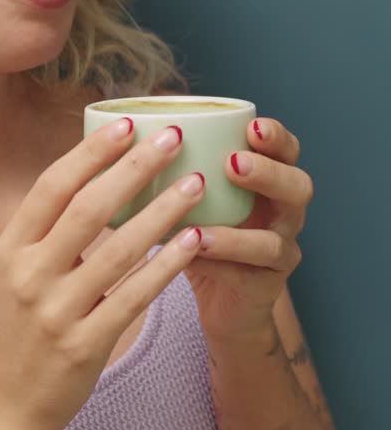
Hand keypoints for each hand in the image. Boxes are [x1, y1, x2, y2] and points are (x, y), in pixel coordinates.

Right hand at [0, 119, 207, 429]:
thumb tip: (94, 174)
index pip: (52, 186)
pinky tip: (195, 241)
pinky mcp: (85, 345)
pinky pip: (134, 296)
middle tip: (174, 137)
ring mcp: (56, 312)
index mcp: (10, 249)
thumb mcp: (15, 275)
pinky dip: (166, 266)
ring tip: (196, 182)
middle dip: (135, 167)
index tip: (128, 122)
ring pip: (118, 249)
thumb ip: (47, 232)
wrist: (5, 407)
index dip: (91, 151)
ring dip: (162, 211)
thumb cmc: (18, 331)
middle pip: (88, 208)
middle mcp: (28, 275)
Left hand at [183, 117, 313, 342]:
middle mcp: (285, 216)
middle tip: (234, 163)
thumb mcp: (195, 200)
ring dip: (235, 235)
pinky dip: (217, 267)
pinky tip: (191, 259)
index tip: (251, 125)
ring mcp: (280, 255)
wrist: (222, 304)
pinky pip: (247, 277)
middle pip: (297, 189)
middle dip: (269, 173)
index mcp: (271, 184)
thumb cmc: (203, 237)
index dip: (276, 138)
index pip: (287, 152)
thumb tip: (132, 135)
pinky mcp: (265, 290)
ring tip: (200, 230)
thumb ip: (180, 170)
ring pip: (273, 242)